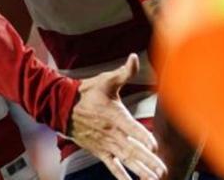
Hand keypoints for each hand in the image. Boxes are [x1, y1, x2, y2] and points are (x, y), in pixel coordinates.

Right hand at [68, 53, 166, 179]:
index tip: (154, 147)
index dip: (142, 137)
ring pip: (125, 160)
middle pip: (131, 149)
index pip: (131, 128)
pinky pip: (112, 166)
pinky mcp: (99, 151)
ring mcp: (105, 144)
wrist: (62, 106)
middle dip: (147, 161)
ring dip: (140, 170)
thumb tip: (134, 57)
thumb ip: (123, 72)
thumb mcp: (106, 80)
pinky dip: (121, 176)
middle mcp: (110, 133)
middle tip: (162, 170)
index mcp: (114, 115)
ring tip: (155, 178)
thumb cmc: (87, 92)